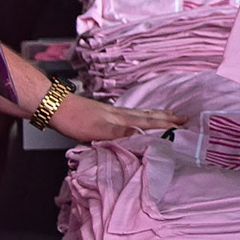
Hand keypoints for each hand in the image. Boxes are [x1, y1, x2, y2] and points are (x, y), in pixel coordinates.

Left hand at [48, 94, 183, 142]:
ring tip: (168, 114)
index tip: (184, 125)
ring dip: (157, 115)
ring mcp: (112, 113)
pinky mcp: (104, 115)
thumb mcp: (97, 130)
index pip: (149, 122)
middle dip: (167, 117)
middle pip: (148, 115)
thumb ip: (120, 132)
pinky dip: (142, 116)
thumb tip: (143, 133)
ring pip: (141, 114)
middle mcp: (120, 114)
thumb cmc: (74, 120)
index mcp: (121, 118)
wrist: (55, 107)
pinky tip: (137, 118)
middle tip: (183, 118)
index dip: (167, 125)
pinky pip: (131, 115)